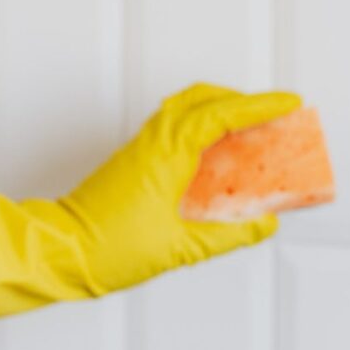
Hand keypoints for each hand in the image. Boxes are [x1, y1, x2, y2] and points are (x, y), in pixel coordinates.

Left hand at [0, 83, 300, 321]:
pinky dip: (199, 128)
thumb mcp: (181, 248)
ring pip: (184, 109)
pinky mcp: (133, 161)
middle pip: (202, 98)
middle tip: (270, 114)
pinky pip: (172, 128)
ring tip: (247, 131)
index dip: (259, 107)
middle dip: (241, 100)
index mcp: (168, 155)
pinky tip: (213, 156)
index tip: (288, 104)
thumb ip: (229, 236)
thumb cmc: (109, 249)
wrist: (61, 251)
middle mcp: (152, 142)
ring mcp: (140, 148)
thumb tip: (263, 226)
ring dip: (218, 111)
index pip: (222, 114)